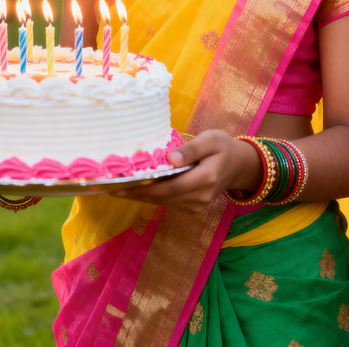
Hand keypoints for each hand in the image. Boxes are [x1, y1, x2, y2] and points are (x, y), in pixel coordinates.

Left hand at [111, 130, 261, 214]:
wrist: (239, 165)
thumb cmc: (223, 147)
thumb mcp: (211, 140)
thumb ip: (191, 149)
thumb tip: (170, 159)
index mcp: (205, 179)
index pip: (168, 187)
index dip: (142, 188)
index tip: (120, 185)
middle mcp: (199, 198)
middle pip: (161, 197)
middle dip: (135, 192)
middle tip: (109, 186)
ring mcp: (196, 206)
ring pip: (162, 201)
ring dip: (140, 195)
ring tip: (117, 187)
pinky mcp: (192, 208)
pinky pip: (168, 202)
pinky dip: (151, 195)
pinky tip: (136, 187)